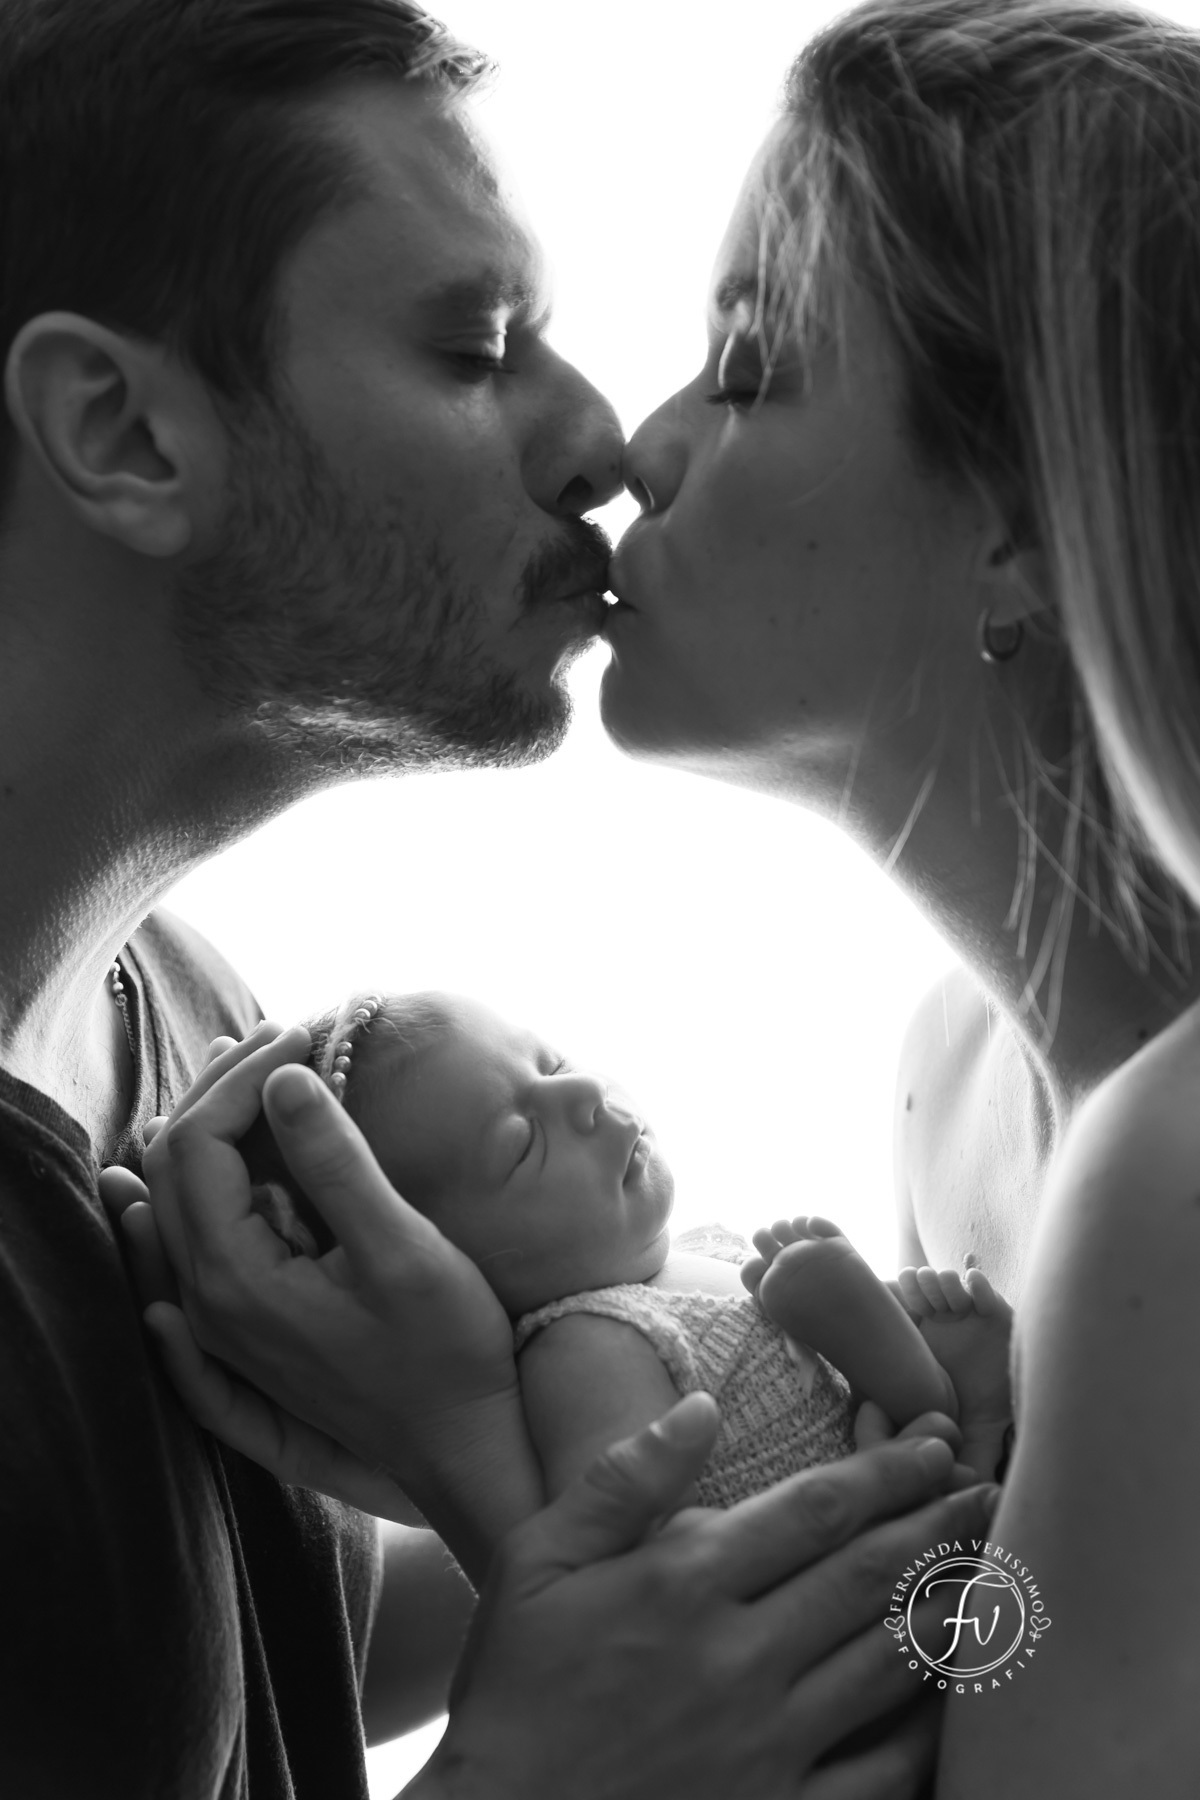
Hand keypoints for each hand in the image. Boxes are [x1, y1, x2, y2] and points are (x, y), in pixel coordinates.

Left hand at [99, 1031, 427, 1523]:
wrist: (462, 1448)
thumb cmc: (446, 1353)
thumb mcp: (401, 1249)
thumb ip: (337, 1164)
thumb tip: (286, 1079)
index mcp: (236, 1279)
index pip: (196, 1146)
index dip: (241, 1076)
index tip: (303, 1035)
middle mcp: (209, 1303)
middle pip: (172, 1167)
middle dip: (222, 1089)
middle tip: (285, 1037)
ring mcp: (222, 1322)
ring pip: (177, 1202)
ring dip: (212, 1126)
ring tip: (256, 1069)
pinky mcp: (247, 1329)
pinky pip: (194, 1239)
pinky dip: (205, 1180)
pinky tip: (225, 1150)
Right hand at [412, 1402, 996, 1799]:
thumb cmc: (514, 1691)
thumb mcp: (536, 1561)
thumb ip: (621, 1479)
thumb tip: (701, 1405)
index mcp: (683, 1584)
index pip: (814, 1510)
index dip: (885, 1473)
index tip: (933, 1445)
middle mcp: (740, 1658)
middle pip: (868, 1576)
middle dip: (935, 1525)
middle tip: (983, 1490)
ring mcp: (770, 1745)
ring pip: (889, 1663)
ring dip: (947, 1607)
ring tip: (988, 1570)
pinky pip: (882, 1773)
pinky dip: (928, 1731)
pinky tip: (952, 1697)